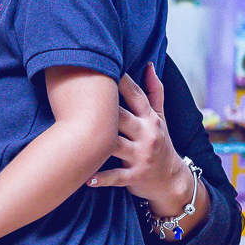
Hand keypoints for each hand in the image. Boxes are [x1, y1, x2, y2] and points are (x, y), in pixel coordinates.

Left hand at [86, 64, 189, 202]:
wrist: (171, 180)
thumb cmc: (159, 144)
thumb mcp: (160, 119)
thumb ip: (154, 92)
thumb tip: (149, 65)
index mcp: (150, 119)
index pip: (136, 96)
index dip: (121, 82)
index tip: (104, 68)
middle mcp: (147, 135)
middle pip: (122, 117)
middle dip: (104, 108)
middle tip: (79, 97)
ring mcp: (141, 156)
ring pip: (116, 145)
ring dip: (97, 143)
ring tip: (74, 136)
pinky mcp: (135, 176)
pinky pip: (116, 176)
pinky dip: (102, 178)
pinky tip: (87, 178)